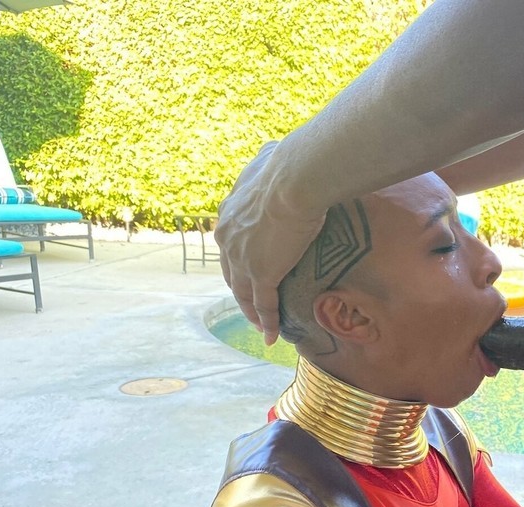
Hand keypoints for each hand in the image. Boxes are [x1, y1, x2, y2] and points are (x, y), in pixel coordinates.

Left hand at [215, 140, 327, 344]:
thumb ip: (267, 165)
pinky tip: (271, 334)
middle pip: (231, 273)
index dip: (237, 259)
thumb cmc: (289, 165)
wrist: (296, 180)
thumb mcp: (269, 160)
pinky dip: (266, 321)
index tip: (248, 269)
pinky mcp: (261, 273)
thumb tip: (273, 154)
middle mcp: (228, 238)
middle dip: (241, 291)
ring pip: (243, 293)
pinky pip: (263, 304)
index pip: (230, 243)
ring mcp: (242, 258)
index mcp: (229, 213)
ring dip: (252, 312)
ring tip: (261, 326)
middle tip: (252, 305)